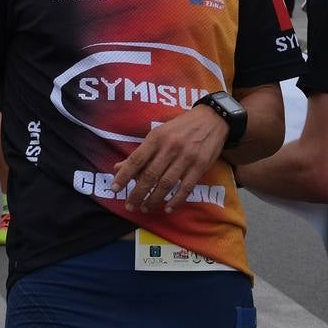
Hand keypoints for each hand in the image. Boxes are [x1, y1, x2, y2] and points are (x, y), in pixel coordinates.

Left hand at [111, 107, 228, 213]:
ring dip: (154, 199)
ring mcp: (186, 157)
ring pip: (166, 183)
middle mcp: (170, 147)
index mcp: (157, 137)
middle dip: (137, 193)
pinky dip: (176, 200)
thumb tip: (118, 168)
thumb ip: (141, 153)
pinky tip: (167, 208)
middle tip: (129, 206)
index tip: (115, 188)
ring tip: (145, 208)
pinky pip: (186, 187)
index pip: (136, 159)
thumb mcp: (159, 134)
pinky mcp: (200, 166)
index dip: (124, 175)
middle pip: (150, 175)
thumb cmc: (181, 127)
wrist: (212, 119)